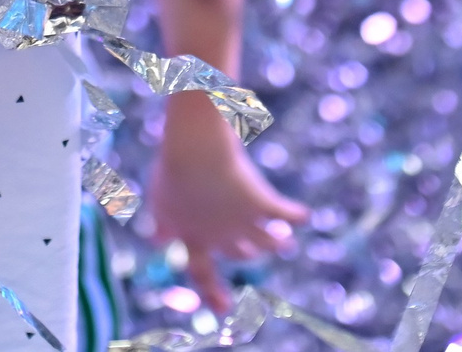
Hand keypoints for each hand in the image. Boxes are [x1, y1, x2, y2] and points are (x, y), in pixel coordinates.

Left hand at [146, 93, 307, 312]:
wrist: (195, 154)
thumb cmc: (172, 171)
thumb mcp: (160, 201)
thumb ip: (162, 225)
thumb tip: (157, 242)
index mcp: (192, 237)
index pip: (202, 272)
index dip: (212, 292)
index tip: (223, 308)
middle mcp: (221, 236)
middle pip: (239, 253)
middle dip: (247, 254)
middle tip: (252, 253)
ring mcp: (243, 222)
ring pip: (267, 242)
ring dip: (278, 243)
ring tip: (286, 243)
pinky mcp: (261, 203)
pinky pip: (286, 214)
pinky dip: (296, 215)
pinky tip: (304, 215)